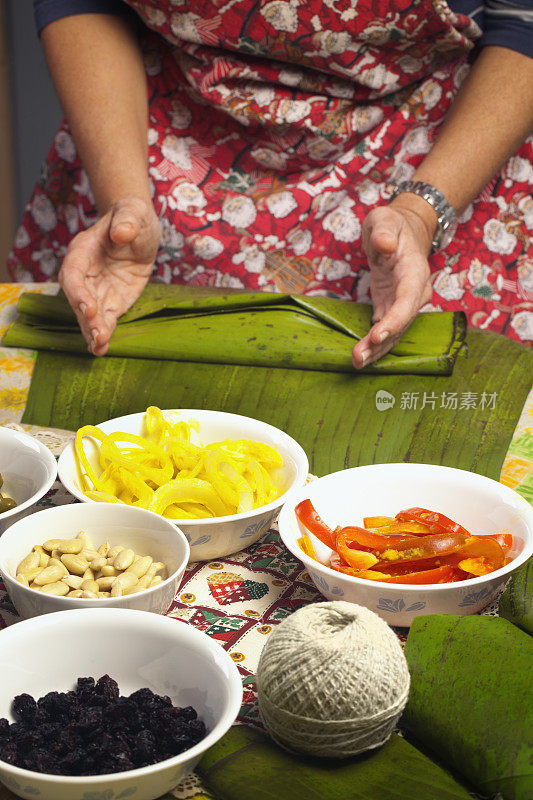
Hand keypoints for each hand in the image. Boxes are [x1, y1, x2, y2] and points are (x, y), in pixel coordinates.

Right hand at [58, 197, 160, 355]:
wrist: (139, 229)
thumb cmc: (132, 217)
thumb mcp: (133, 213)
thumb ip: (127, 221)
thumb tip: (122, 232)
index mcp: (82, 250)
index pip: (74, 274)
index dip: (79, 292)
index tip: (89, 308)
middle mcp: (84, 273)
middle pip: (78, 300)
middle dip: (86, 318)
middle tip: (97, 334)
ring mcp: (96, 289)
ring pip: (89, 314)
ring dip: (93, 331)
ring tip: (99, 348)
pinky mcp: (111, 301)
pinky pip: (104, 320)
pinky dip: (104, 334)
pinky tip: (103, 349)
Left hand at [352, 197, 435, 368]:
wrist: (401, 233)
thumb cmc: (391, 224)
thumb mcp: (384, 219)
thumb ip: (383, 231)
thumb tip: (385, 245)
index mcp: (415, 273)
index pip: (408, 302)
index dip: (394, 321)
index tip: (377, 335)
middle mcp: (414, 293)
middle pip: (401, 324)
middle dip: (380, 343)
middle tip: (358, 358)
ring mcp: (404, 303)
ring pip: (394, 332)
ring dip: (376, 350)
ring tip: (356, 362)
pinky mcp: (392, 308)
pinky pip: (385, 330)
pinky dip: (374, 344)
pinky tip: (360, 356)